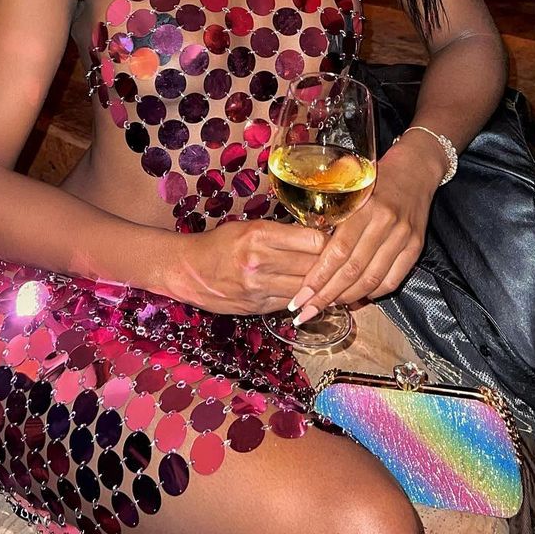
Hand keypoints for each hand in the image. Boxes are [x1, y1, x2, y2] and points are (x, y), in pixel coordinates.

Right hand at [175, 218, 326, 316]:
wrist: (187, 270)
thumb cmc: (220, 244)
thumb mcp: (248, 227)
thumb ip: (282, 233)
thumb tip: (318, 236)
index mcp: (259, 234)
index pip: (313, 240)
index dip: (331, 241)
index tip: (340, 240)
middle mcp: (260, 261)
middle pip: (314, 266)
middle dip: (333, 265)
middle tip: (347, 261)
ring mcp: (258, 287)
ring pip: (306, 289)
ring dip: (323, 286)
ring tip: (338, 281)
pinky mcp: (257, 307)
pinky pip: (290, 304)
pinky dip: (304, 299)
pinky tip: (315, 295)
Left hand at [290, 133, 443, 324]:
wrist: (415, 170)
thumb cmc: (374, 178)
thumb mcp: (349, 190)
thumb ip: (332, 217)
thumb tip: (307, 253)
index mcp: (363, 207)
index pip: (337, 252)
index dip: (317, 278)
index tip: (300, 296)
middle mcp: (385, 222)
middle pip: (352, 270)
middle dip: (326, 296)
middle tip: (306, 311)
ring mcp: (403, 236)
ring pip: (372, 279)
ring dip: (348, 298)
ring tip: (328, 307)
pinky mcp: (416, 246)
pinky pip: (393, 280)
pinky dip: (373, 294)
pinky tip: (357, 298)